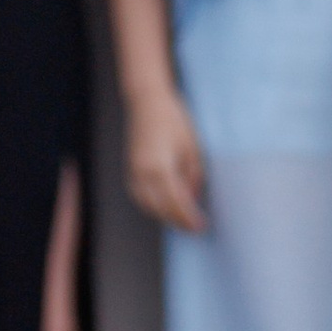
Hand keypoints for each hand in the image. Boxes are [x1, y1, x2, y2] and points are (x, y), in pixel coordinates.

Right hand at [124, 83, 207, 231]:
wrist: (147, 102)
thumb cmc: (174, 120)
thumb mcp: (192, 148)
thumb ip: (193, 176)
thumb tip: (192, 199)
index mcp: (160, 168)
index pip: (176, 202)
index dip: (188, 217)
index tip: (201, 226)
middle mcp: (143, 174)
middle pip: (161, 208)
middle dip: (179, 221)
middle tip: (195, 228)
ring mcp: (133, 172)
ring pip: (148, 205)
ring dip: (165, 215)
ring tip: (183, 220)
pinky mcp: (130, 170)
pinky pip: (141, 196)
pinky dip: (153, 206)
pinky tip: (166, 208)